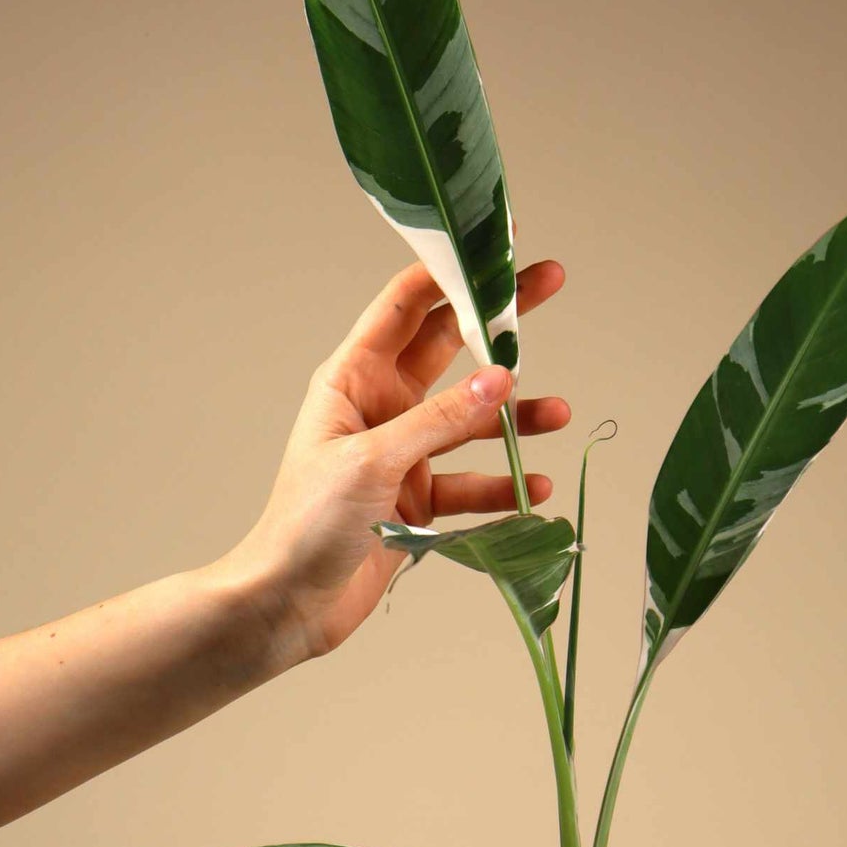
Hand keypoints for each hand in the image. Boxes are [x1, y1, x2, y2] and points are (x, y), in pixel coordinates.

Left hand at [213, 258, 570, 667]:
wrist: (287, 603)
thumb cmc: (306, 524)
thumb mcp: (373, 460)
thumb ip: (439, 420)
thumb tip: (499, 379)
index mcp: (353, 380)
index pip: (405, 307)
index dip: (449, 269)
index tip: (493, 243)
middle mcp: (380, 409)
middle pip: (451, 350)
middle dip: (500, 324)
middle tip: (550, 286)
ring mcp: (401, 455)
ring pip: (470, 423)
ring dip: (513, 419)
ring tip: (559, 416)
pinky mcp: (416, 503)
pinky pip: (471, 484)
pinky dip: (503, 486)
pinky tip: (535, 490)